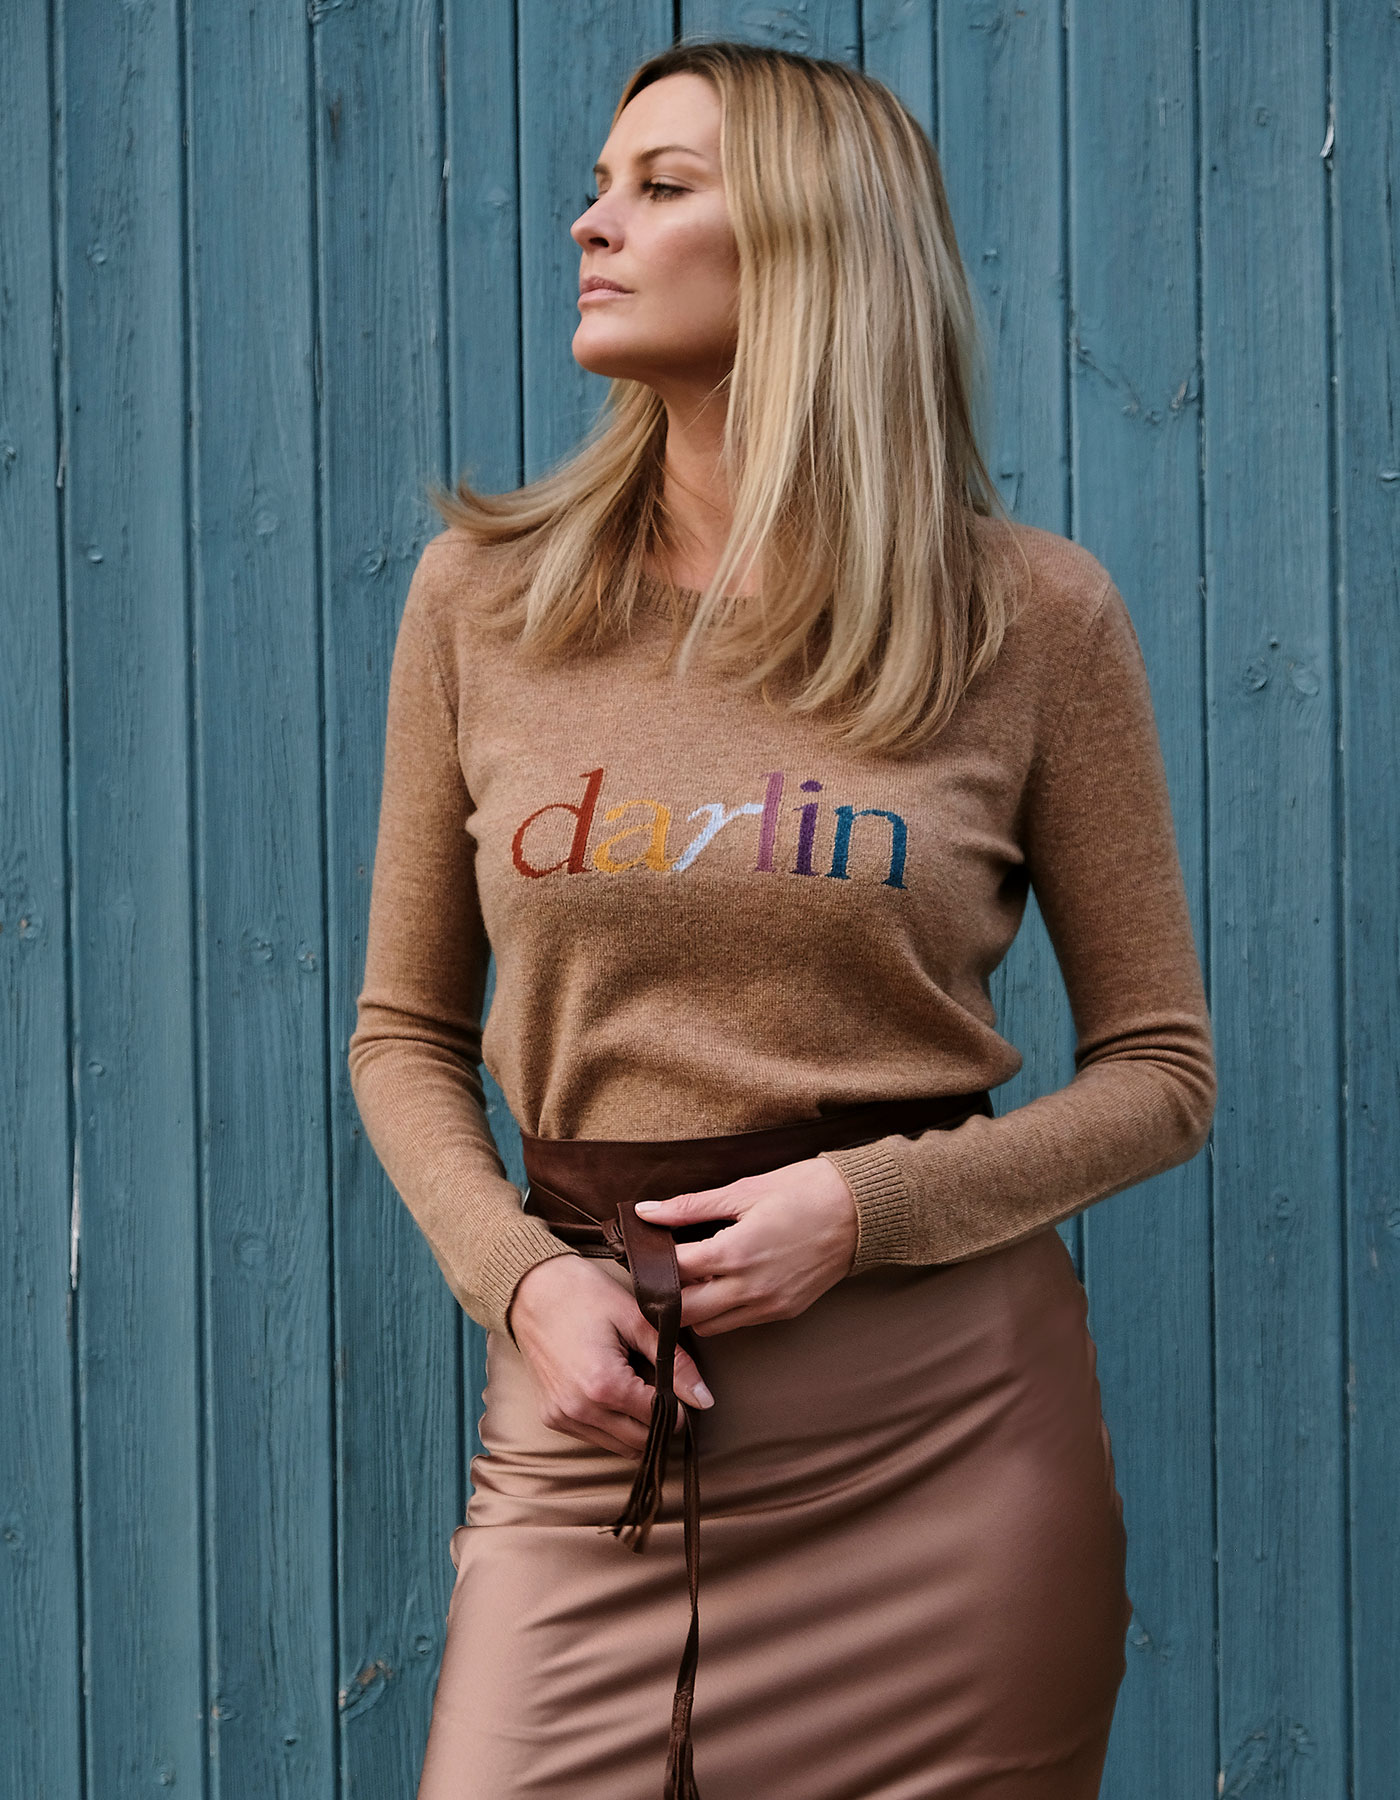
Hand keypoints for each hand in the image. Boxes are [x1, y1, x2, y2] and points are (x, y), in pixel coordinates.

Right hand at [506, 1253, 714, 1458]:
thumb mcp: (636, 1319)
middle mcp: (580, 1411)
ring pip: (619, 1447)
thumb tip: (704, 1399)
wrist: (531, 1288)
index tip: (678, 1381)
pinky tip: (612, 1390)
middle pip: (641, 1442)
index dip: (679, 1403)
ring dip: (635, 1425)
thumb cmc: (585, 1295)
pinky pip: (595, 1437)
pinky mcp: (551, 1417)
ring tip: (635, 1385)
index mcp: (604, 1386)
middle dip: (659, 1419)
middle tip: (660, 1384)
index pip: (661, 1420)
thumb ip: (675, 1361)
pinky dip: (612, 1423)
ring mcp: (562, 1418)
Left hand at [633, 1156, 858, 1335]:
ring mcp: (769, 1304)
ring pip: (710, 1326)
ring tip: (692, 1280)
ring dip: (694, 1309)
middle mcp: (749, 1288)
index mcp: (734, 1253)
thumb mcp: (743, 1191)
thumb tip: (647, 1212)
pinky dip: (724, 1310)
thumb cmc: (804, 1190)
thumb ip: (690, 1207)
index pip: (673, 1273)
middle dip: (667, 1297)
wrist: (862, 1210)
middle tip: (660, 1274)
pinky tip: (723, 1284)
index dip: (653, 1264)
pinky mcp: (785, 1311)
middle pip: (685, 1313)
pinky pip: (740, 1322)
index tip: (644, 1253)